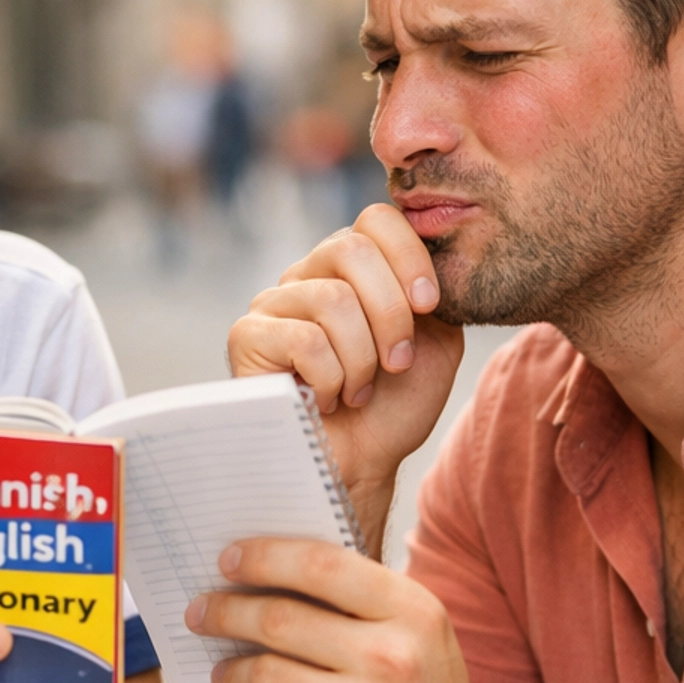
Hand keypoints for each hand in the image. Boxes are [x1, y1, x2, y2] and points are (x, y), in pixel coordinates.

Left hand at [186, 539, 514, 682]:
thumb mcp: (419, 639)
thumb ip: (358, 602)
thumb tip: (265, 571)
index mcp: (413, 613)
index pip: (321, 564)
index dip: (264, 556)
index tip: (227, 558)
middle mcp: (390, 659)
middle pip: (278, 618)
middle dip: (226, 611)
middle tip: (200, 612)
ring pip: (261, 672)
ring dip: (231, 669)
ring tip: (224, 670)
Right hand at [226, 204, 463, 549]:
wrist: (360, 464)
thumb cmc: (394, 405)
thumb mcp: (435, 340)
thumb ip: (436, 291)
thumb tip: (436, 245)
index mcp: (354, 267)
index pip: (378, 218)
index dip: (410, 256)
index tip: (429, 305)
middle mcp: (309, 274)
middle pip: (352, 248)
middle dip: (390, 314)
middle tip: (396, 363)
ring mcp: (273, 303)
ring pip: (332, 300)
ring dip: (362, 359)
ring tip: (358, 390)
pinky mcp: (247, 337)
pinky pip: (304, 339)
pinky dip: (332, 379)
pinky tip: (327, 400)